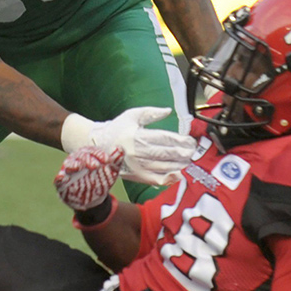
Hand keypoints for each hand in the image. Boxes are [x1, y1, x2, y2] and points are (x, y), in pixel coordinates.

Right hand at [55, 145, 122, 210]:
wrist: (94, 198)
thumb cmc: (101, 180)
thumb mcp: (110, 171)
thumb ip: (115, 160)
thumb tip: (120, 148)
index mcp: (88, 155)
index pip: (93, 151)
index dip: (100, 155)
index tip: (108, 160)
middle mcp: (77, 161)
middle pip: (81, 156)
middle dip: (88, 160)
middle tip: (97, 166)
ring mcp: (68, 172)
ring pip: (69, 165)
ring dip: (73, 165)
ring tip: (78, 167)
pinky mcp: (62, 184)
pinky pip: (59, 180)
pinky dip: (59, 178)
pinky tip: (62, 178)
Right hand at [61, 107, 194, 186]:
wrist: (97, 145)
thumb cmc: (117, 128)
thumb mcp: (132, 115)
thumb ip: (151, 113)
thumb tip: (168, 110)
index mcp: (137, 136)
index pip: (164, 139)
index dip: (179, 141)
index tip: (190, 142)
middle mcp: (137, 152)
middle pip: (166, 154)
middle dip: (182, 154)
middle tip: (193, 152)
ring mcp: (136, 166)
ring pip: (163, 168)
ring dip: (178, 165)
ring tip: (189, 162)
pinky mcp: (135, 176)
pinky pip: (154, 180)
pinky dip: (167, 179)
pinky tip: (177, 176)